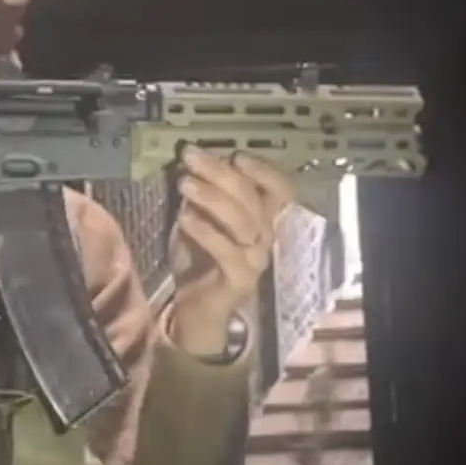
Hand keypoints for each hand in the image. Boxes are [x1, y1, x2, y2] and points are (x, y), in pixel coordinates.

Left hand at [167, 148, 295, 357]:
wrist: (196, 310)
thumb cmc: (199, 259)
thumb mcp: (197, 220)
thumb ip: (199, 196)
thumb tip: (192, 164)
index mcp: (261, 219)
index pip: (281, 189)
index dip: (265, 169)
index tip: (235, 154)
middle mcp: (265, 236)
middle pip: (253, 197)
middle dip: (221, 172)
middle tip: (191, 156)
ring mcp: (256, 258)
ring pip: (243, 221)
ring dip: (212, 197)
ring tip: (184, 184)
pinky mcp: (241, 279)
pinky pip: (227, 251)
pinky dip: (206, 231)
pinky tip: (184, 219)